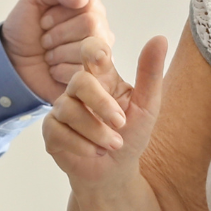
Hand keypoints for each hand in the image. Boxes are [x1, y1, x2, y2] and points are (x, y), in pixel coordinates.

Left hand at [0, 0, 113, 102]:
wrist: (13, 61)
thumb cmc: (27, 28)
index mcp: (91, 7)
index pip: (87, 3)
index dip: (59, 13)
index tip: (43, 21)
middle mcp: (101, 31)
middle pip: (91, 25)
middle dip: (58, 33)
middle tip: (45, 40)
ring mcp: (98, 56)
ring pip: (88, 49)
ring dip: (57, 53)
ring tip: (49, 55)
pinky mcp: (91, 79)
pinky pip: (81, 72)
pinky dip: (58, 70)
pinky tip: (54, 69)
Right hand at [44, 35, 168, 189]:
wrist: (116, 173)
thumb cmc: (131, 136)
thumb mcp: (148, 107)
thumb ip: (150, 73)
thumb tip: (160, 38)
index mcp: (102, 78)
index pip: (91, 51)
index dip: (93, 51)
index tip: (101, 59)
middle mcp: (78, 89)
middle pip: (79, 82)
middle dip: (101, 105)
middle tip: (121, 124)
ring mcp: (62, 109)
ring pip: (69, 110)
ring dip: (96, 132)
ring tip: (114, 145)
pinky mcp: (51, 131)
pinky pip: (58, 131)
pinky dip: (81, 145)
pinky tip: (94, 152)